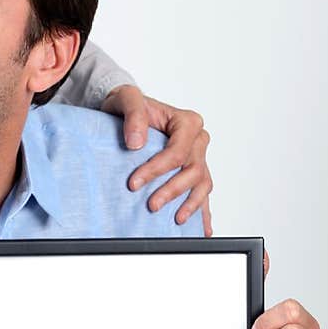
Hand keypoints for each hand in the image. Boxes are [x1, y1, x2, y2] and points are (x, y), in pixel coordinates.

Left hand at [101, 85, 212, 234]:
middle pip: (192, 171)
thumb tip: (136, 143)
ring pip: (202, 184)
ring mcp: (197, 157)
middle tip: (151, 205)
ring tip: (175, 219)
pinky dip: (202, 211)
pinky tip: (202, 229)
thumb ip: (133, 115)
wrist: (125, 112)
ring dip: (190, 204)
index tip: (134, 183)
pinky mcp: (192, 171)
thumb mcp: (126, 99)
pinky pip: (202, 192)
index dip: (157, 170)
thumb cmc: (128, 105)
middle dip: (172, 190)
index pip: (177, 152)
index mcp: (187, 122)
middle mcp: (197, 140)